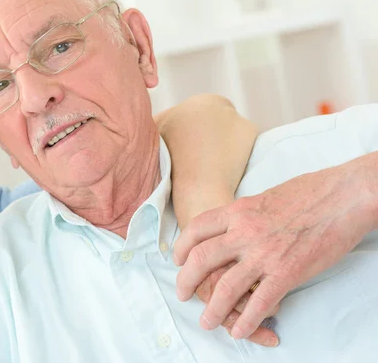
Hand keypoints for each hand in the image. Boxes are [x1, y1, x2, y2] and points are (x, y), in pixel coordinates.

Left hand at [173, 161, 376, 339]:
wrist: (344, 196)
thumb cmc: (310, 192)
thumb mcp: (265, 197)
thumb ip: (246, 214)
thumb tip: (235, 226)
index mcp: (239, 210)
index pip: (197, 228)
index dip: (182, 246)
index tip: (178, 259)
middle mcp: (244, 231)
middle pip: (201, 259)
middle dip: (186, 280)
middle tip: (182, 293)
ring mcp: (264, 253)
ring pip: (225, 287)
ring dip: (212, 309)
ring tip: (207, 322)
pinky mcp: (287, 272)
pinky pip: (259, 302)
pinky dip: (247, 321)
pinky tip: (240, 331)